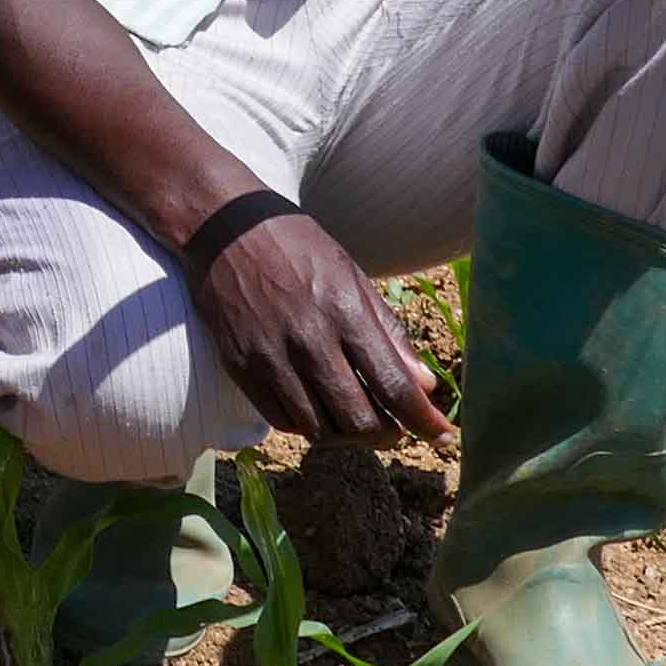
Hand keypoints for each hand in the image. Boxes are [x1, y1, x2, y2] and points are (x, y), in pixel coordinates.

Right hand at [183, 198, 450, 445]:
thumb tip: (423, 385)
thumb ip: (388, 333)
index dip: (424, 421)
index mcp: (344, 312)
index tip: (443, 436)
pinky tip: (317, 409)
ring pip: (319, 428)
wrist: (222, 228)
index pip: (394, 385)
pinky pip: (282, 419)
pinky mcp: (241, 366)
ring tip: (356, 420)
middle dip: (386, 435)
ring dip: (346, 435)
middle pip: (358, 419)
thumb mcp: (351, 275)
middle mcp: (309, 340)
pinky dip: (307, 425)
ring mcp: (270, 357)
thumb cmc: (296, 246)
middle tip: (395, 429)